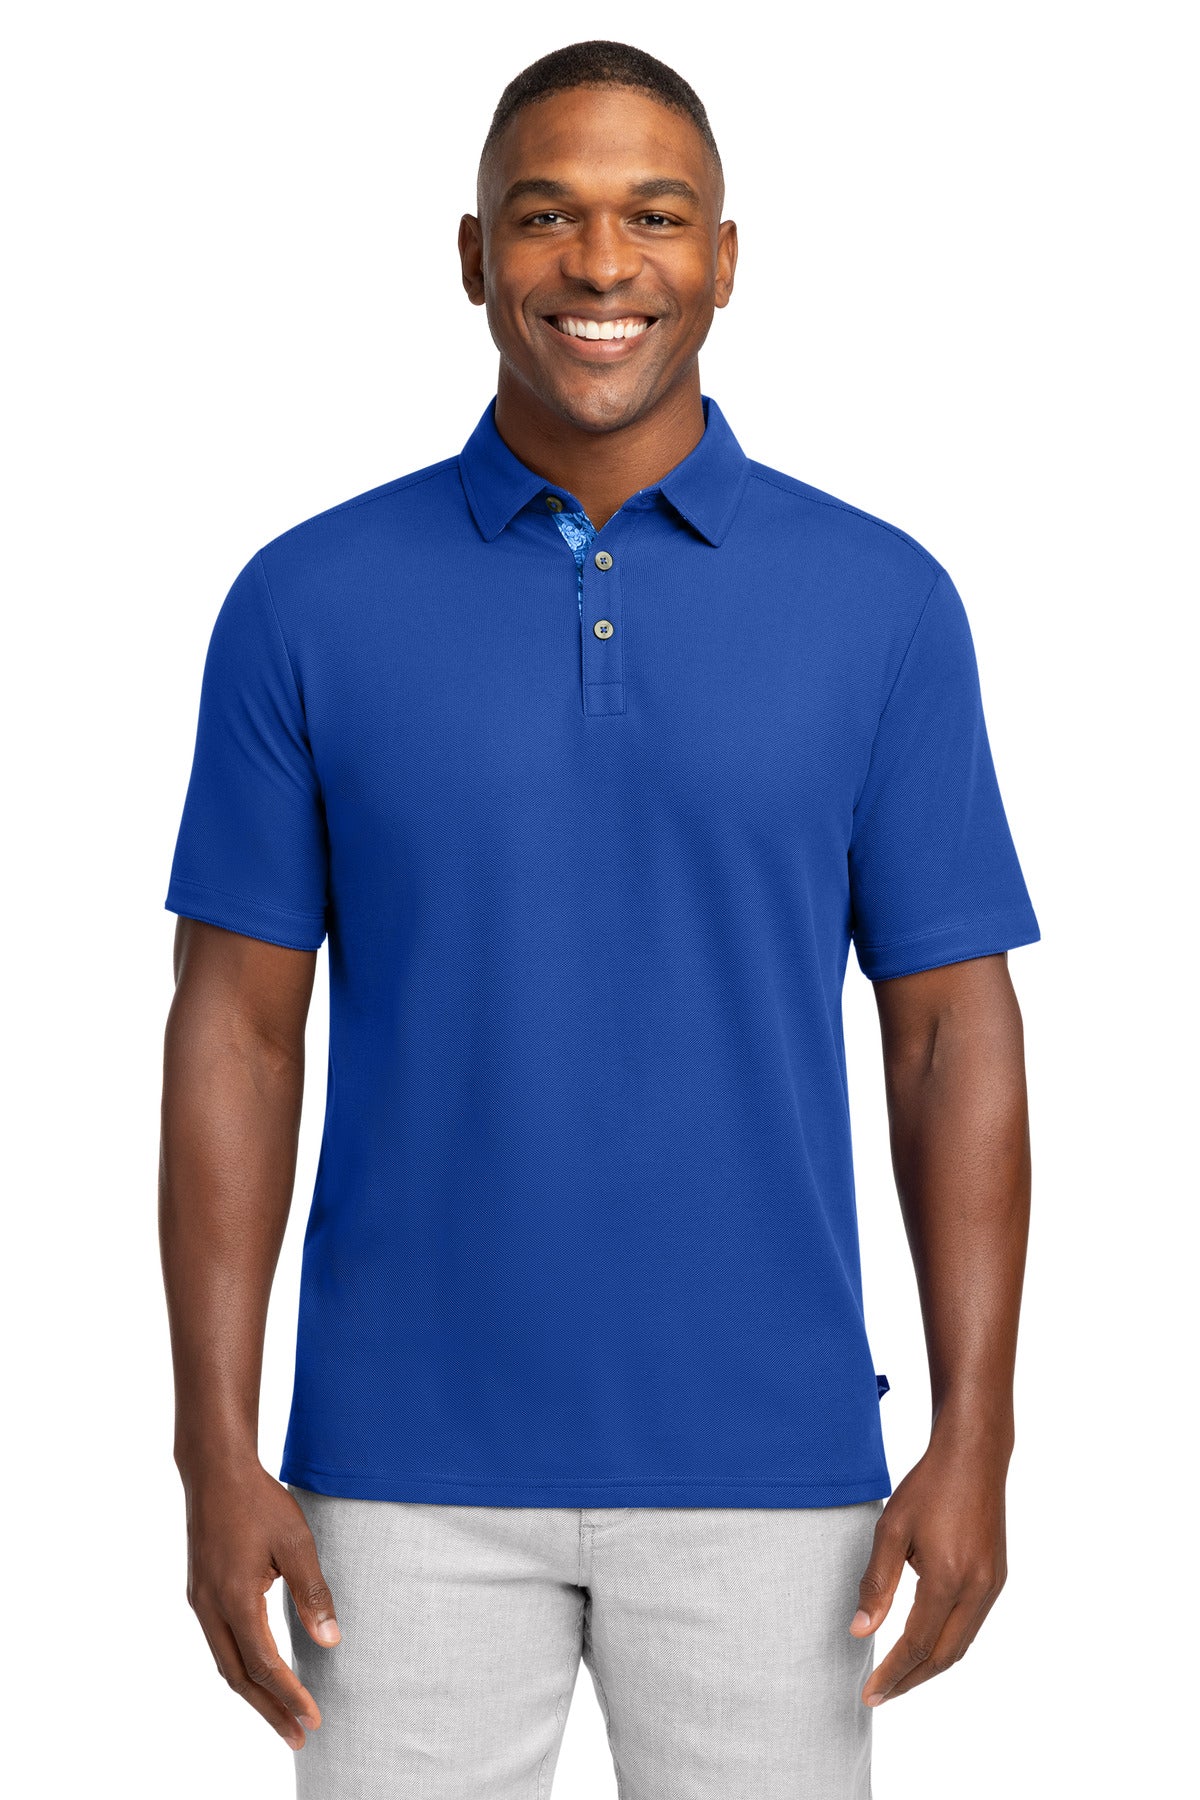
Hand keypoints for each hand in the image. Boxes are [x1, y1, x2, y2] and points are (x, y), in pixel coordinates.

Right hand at [180, 1459, 340, 1749]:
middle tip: (299, 1736)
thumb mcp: (296, 1543)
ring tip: (282, 1716)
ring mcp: (200, 1602)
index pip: (264, 1664)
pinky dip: (241, 1668)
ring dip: (254, 1693)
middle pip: (239, 1676)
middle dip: (269, 1710)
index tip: (313, 1717)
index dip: (289, 1695)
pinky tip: (260, 1674)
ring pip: (226, 1663)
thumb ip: (313, 1593)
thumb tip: (330, 1642)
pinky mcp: (200, 1593)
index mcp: (235, 1598)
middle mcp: (210, 1607)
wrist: (214, 1470)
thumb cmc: (259, 1501)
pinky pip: (220, 1644)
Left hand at [849, 1429, 1008, 1705]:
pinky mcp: (997, 1577)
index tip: (869, 1693)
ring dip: (930, 1665)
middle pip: (943, 1656)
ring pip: (961, 1644)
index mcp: (949, 1579)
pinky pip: (971, 1624)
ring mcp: (992, 1585)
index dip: (892, 1673)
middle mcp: (977, 1590)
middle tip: (881, 1694)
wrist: (973, 1456)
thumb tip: (860, 1631)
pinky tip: (926, 1641)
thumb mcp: (891, 1530)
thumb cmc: (928, 1487)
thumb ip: (877, 1584)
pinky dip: (947, 1642)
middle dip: (911, 1680)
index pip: (916, 1644)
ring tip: (899, 1675)